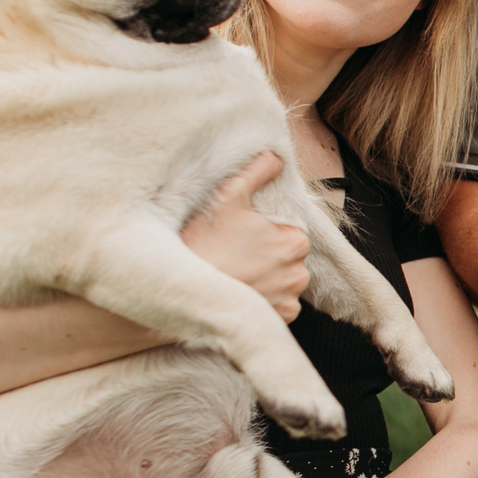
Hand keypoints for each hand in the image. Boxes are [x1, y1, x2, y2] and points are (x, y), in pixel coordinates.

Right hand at [181, 152, 311, 320]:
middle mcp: (298, 273)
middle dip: (270, 256)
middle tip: (238, 253)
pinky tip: (244, 289)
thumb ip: (257, 171)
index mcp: (294, 241)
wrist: (179, 288)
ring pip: (286, 283)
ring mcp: (287, 299)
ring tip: (239, 272)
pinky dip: (267, 300)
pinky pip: (280, 307)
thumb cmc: (204, 241)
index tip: (244, 236)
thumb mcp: (228, 196)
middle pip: (290, 259)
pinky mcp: (276, 320)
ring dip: (270, 278)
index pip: (291, 233)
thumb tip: (276, 156)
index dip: (268, 233)